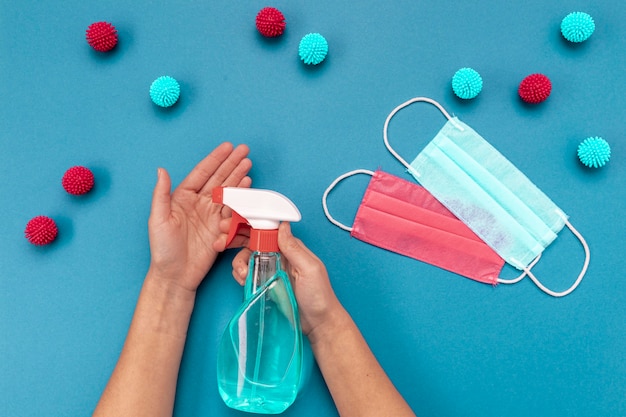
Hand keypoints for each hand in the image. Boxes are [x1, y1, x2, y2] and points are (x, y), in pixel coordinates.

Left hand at [148, 142, 251, 292]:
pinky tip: (248, 185)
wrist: (176, 275)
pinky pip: (233, 208)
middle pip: (218, 178)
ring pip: (228, 190)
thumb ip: (161, 194)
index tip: (228, 147)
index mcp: (182, 197)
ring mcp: (211, 214)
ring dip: (238, 176)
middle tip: (245, 150)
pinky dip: (242, 196)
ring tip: (248, 163)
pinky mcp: (221, 227)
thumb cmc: (163, 249)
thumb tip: (161, 170)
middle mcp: (198, 202)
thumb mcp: (158, 219)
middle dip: (231, 163)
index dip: (215, 159)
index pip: (202, 173)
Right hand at [220, 222, 342, 337]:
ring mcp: (271, 270)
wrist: (317, 324)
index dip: (250, 227)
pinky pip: (248, 274)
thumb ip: (294, 248)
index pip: (268, 231)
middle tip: (222, 242)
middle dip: (236, 239)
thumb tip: (282, 225)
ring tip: (242, 274)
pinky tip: (243, 280)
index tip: (234, 227)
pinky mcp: (265, 284)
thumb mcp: (309, 269)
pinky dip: (241, 274)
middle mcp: (280, 256)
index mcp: (291, 248)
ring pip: (248, 257)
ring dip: (239, 262)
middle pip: (254, 242)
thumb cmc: (319, 296)